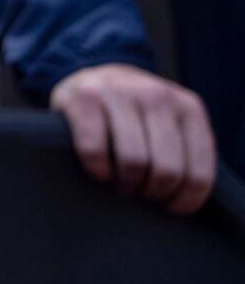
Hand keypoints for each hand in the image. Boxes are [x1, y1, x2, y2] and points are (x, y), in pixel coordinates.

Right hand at [51, 62, 220, 213]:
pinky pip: (95, 149)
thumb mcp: (169, 124)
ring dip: (126, 184)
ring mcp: (119, 92)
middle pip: (166, 169)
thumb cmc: (134, 116)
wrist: (89, 76)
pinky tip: (100, 171)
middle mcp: (156, 95)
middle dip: (152, 192)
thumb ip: (184, 150)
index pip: (198, 171)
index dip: (185, 200)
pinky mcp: (84, 97)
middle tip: (141, 193)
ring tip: (122, 185)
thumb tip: (185, 199)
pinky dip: (98, 170)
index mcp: (188, 107)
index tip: (170, 207)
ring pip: (133, 161)